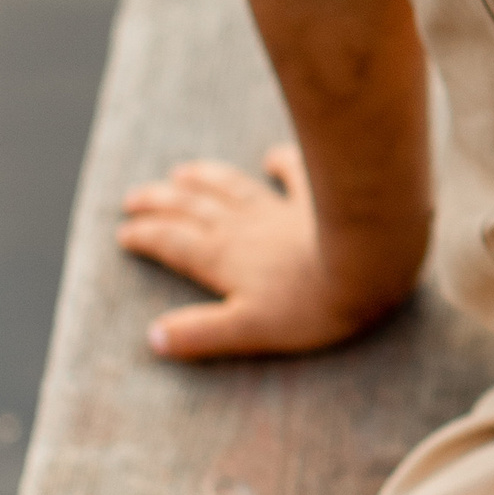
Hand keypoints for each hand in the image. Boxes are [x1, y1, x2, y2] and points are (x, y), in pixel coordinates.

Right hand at [117, 143, 402, 360]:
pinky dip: (281, 163)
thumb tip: (154, 338)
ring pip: (233, 188)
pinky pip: (296, 174)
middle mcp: (246, 228)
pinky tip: (273, 157)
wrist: (369, 263)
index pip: (174, 243)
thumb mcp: (250, 330)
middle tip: (134, 197)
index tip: (124, 232)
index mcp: (225, 259)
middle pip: (195, 209)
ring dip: (205, 179)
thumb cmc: (312, 305)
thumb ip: (202, 333)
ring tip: (182, 171)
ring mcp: (282, 209)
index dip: (147, 237)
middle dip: (162, 203)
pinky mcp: (318, 197)